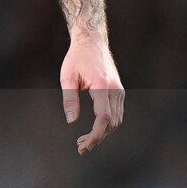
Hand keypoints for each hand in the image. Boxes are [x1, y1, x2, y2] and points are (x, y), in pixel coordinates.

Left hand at [60, 39, 123, 154]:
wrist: (92, 41)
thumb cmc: (77, 57)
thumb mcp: (67, 76)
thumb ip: (69, 98)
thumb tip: (71, 121)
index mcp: (102, 85)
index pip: (103, 117)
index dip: (96, 135)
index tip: (84, 146)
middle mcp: (115, 89)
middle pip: (111, 123)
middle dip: (97, 138)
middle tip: (80, 147)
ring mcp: (119, 90)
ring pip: (116, 120)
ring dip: (103, 133)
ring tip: (84, 140)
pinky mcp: (118, 90)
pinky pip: (116, 113)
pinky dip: (107, 125)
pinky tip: (94, 130)